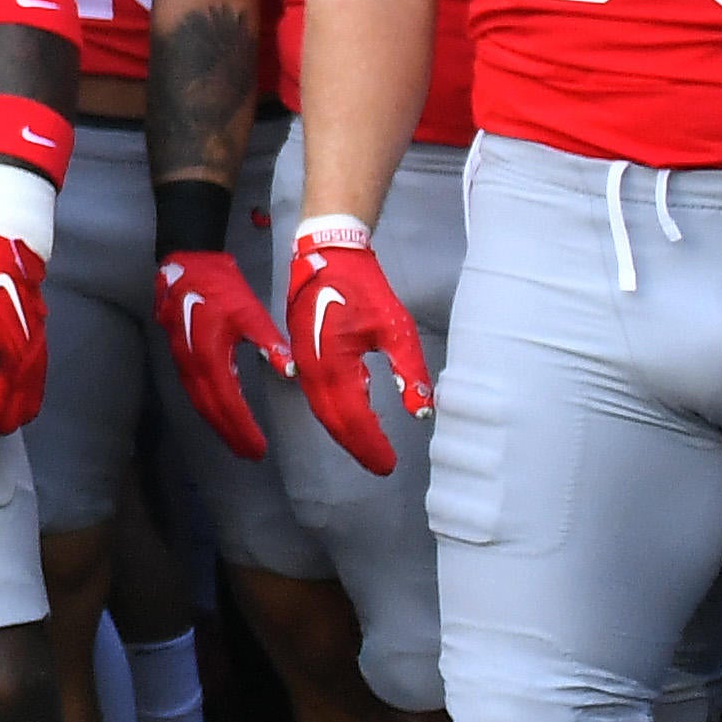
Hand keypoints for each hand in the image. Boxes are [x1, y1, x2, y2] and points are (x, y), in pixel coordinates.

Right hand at [154, 247, 294, 459]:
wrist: (184, 264)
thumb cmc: (219, 285)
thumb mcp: (249, 311)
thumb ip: (269, 343)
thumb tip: (291, 375)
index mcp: (210, 355)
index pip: (228, 402)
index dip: (242, 427)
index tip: (258, 448)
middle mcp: (191, 363)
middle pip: (210, 409)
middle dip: (230, 433)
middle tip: (249, 454)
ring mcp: (181, 360)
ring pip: (199, 401)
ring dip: (217, 424)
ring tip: (236, 442)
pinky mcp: (179, 354)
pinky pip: (193, 390)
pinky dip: (207, 407)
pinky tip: (218, 412)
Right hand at [281, 218, 433, 477]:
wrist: (327, 255)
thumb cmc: (364, 289)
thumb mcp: (396, 329)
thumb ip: (408, 373)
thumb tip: (420, 411)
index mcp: (334, 365)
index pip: (353, 418)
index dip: (371, 445)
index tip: (390, 464)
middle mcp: (312, 370)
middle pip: (333, 420)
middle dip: (357, 445)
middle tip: (381, 465)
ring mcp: (302, 362)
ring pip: (322, 409)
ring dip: (344, 432)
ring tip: (368, 448)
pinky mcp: (301, 354)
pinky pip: (316, 394)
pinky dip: (334, 412)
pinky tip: (352, 415)